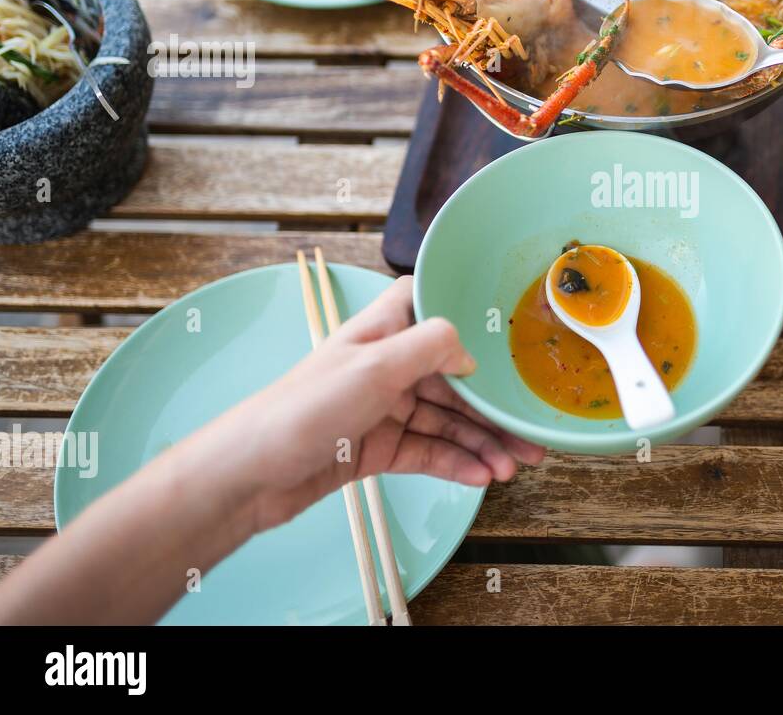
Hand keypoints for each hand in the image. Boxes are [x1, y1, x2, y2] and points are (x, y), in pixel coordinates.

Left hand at [213, 276, 543, 531]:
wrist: (251, 475)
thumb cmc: (303, 408)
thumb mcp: (374, 366)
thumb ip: (430, 346)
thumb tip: (471, 353)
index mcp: (382, 331)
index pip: (427, 305)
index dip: (463, 312)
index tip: (505, 332)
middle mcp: (386, 367)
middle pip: (453, 378)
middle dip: (492, 405)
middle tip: (531, 431)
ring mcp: (384, 409)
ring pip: (447, 422)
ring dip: (483, 442)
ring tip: (514, 466)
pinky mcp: (379, 449)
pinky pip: (429, 453)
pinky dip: (457, 464)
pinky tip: (481, 477)